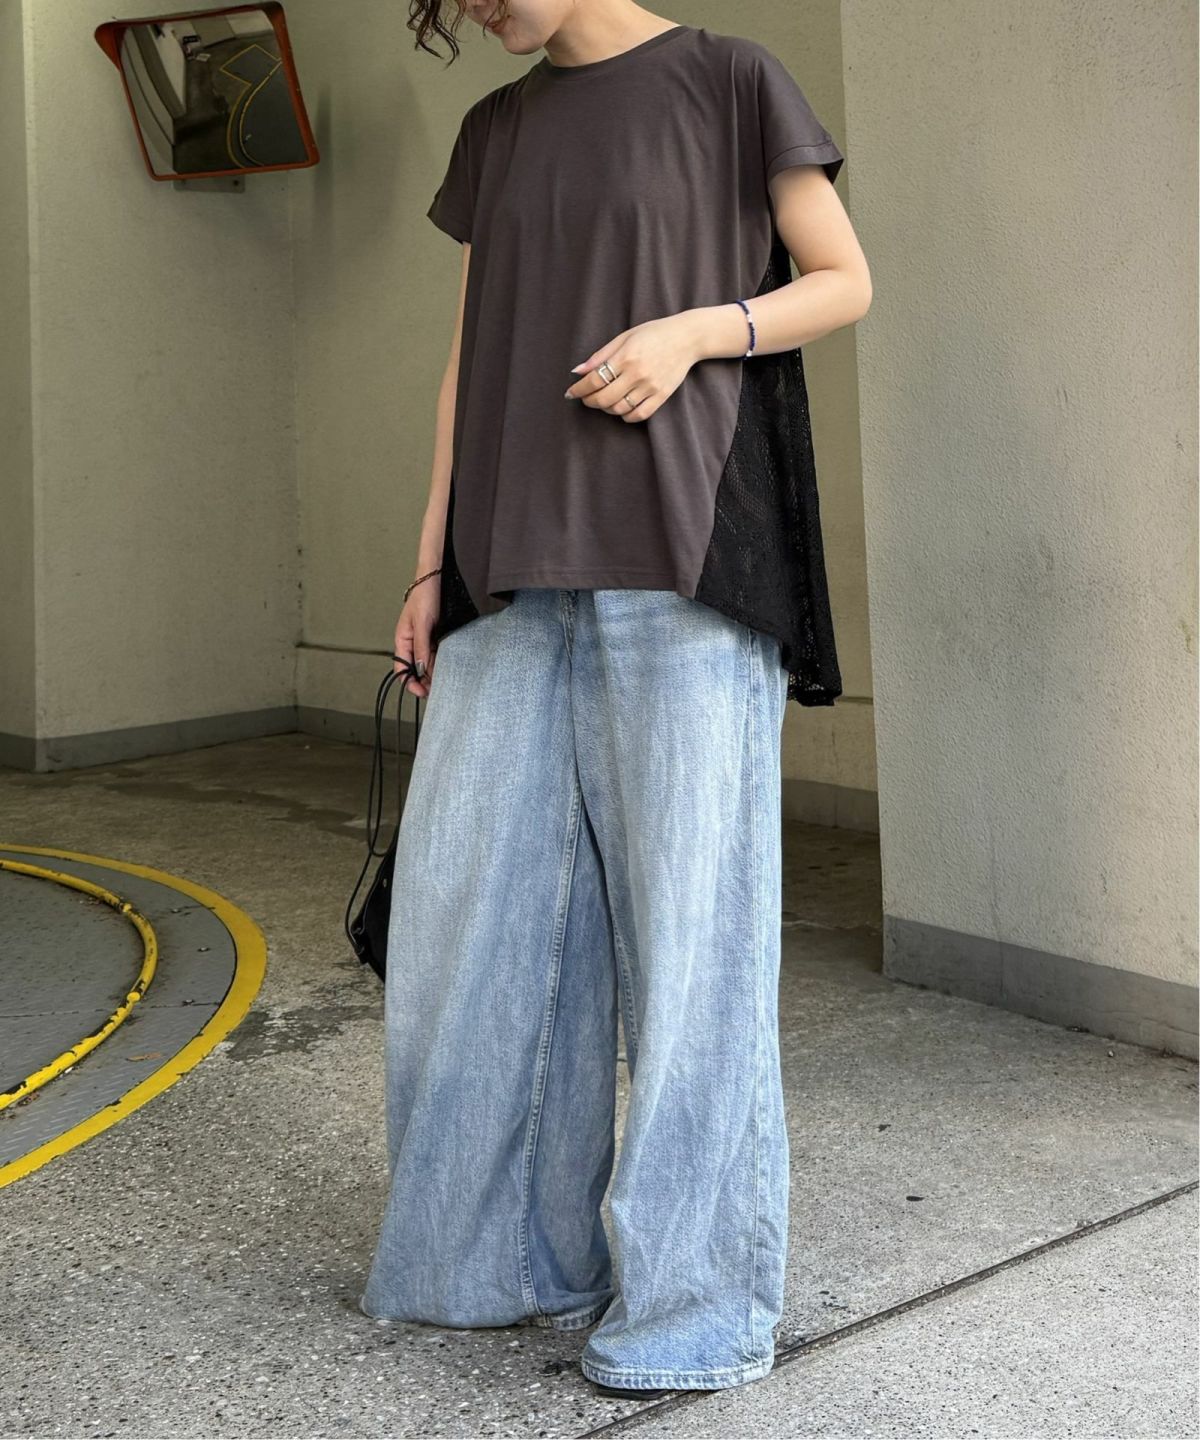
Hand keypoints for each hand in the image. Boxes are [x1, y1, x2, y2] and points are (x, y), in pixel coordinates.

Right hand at [394, 574, 439, 697]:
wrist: (435, 579)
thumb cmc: (424, 596)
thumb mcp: (422, 624)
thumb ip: (421, 647)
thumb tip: (420, 669)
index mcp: (402, 640)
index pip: (401, 668)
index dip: (410, 682)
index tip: (422, 691)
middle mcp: (411, 642)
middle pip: (414, 668)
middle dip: (423, 681)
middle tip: (436, 690)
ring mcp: (423, 639)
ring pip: (426, 662)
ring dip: (432, 672)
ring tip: (444, 682)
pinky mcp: (434, 635)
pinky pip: (435, 653)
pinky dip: (439, 662)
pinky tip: (447, 668)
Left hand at [563, 312, 701, 422]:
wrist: (687, 338)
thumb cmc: (653, 333)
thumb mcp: (624, 337)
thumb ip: (600, 355)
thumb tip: (577, 371)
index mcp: (626, 356)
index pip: (594, 380)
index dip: (578, 389)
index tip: (570, 393)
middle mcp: (637, 374)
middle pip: (604, 398)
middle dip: (589, 401)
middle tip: (585, 398)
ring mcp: (650, 387)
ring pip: (619, 409)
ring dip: (606, 409)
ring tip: (604, 401)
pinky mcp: (661, 396)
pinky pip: (639, 415)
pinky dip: (625, 416)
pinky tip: (621, 408)